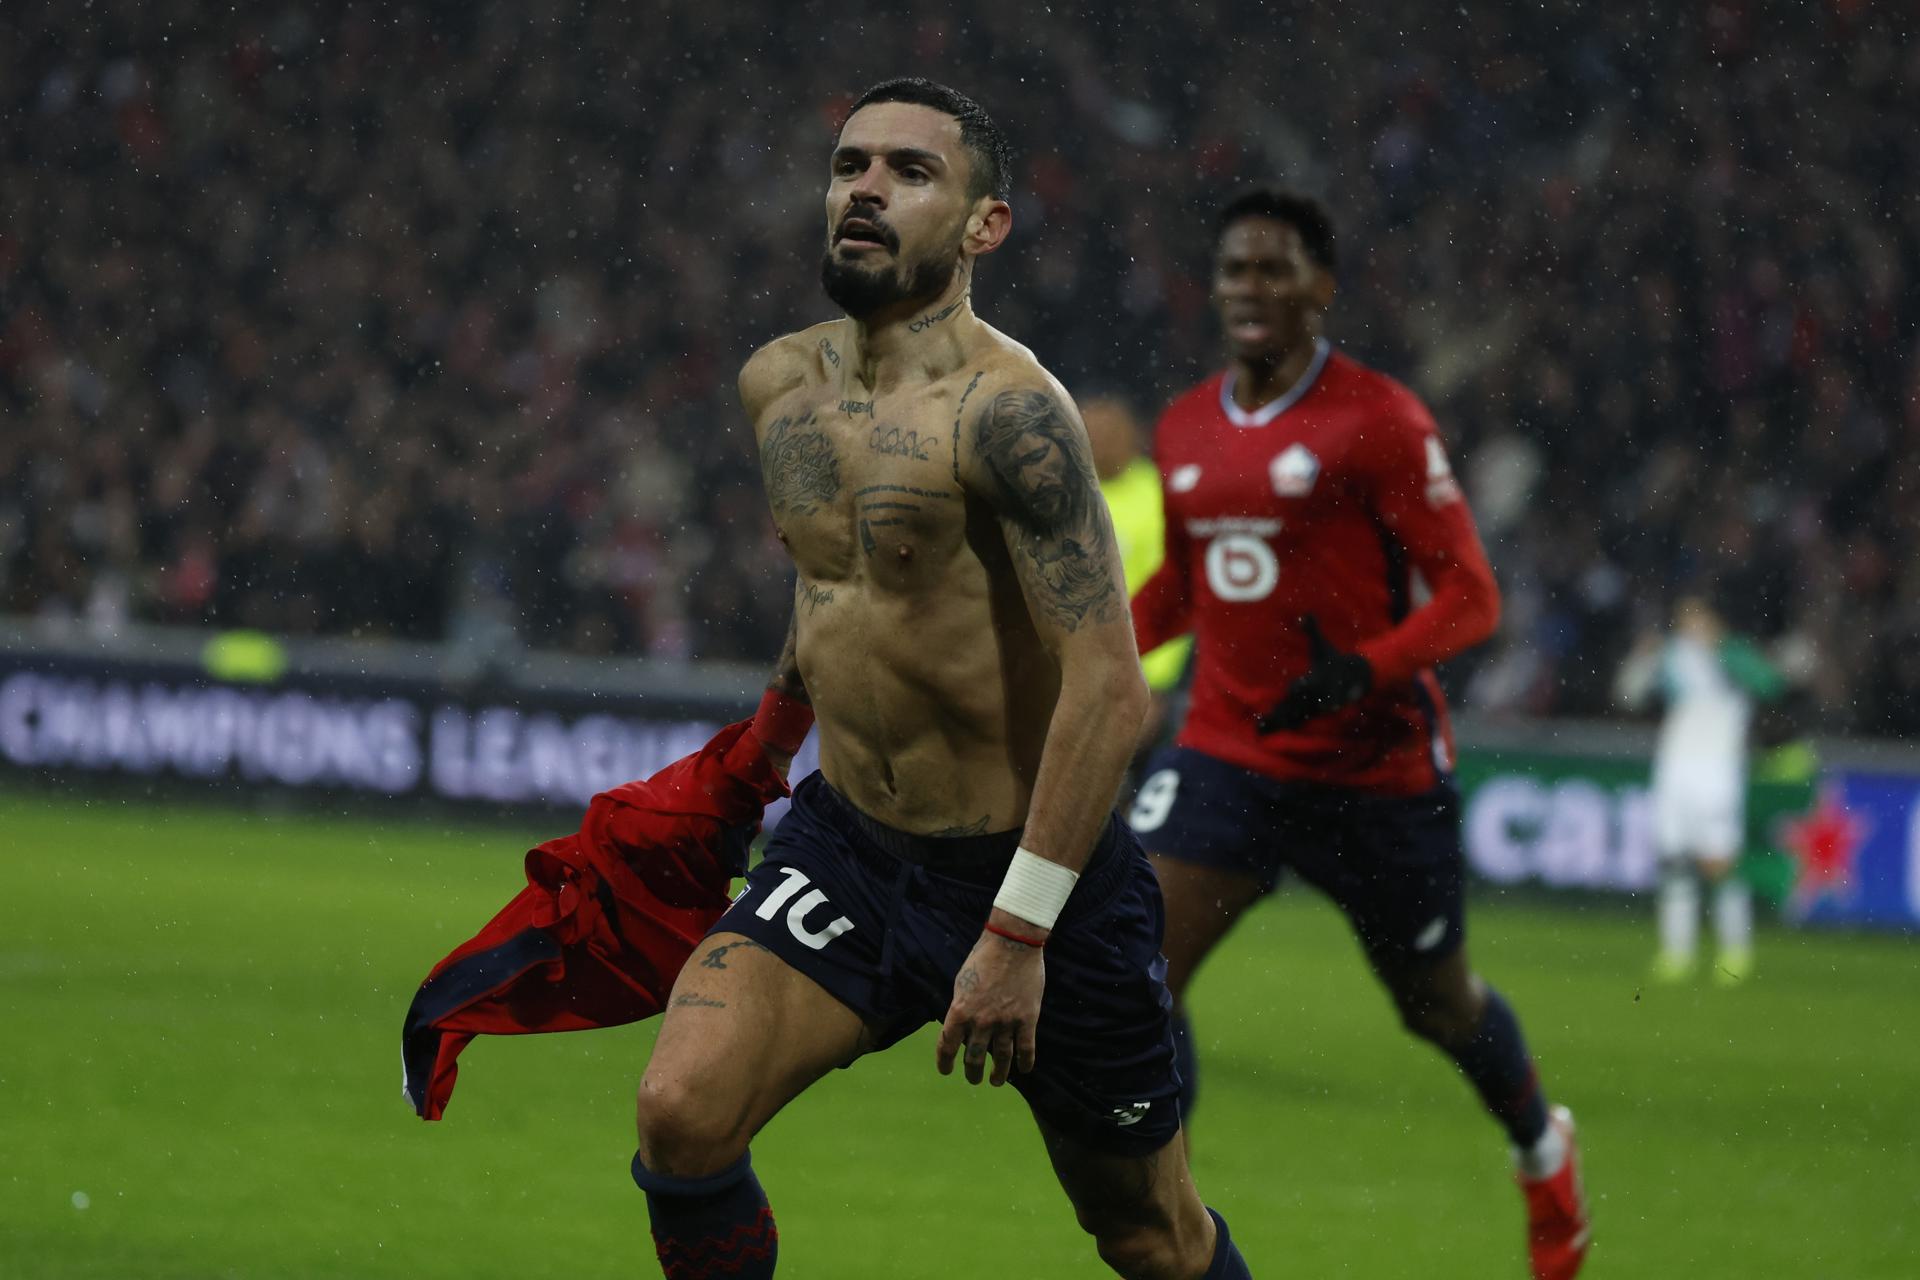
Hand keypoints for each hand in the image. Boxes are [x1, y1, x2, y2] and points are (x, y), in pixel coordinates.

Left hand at [936, 916, 1045, 1085]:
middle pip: (974, 1058)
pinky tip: (1024, 1070)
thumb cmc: (983, 958)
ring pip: (1001, 1058)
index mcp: (960, 1011)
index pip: (947, 1046)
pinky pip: (1026, 1049)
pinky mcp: (1027, 1019)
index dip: (944, 1062)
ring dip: (998, 1074)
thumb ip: (961, 1007)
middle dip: (972, 1072)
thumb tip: (961, 1028)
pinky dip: (1025, 1062)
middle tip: (974, 1079)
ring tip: (996, 1081)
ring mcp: (1005, 1022)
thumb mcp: (961, 982)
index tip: (946, 1070)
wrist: (1012, 943)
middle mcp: (981, 1022)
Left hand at [1258, 616, 1371, 732]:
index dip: (1301, 687)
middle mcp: (1315, 696)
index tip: (1295, 688)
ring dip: (1278, 723)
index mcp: (1317, 678)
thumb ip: (1312, 630)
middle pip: (1296, 705)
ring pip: (1295, 716)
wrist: (1355, 677)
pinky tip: (1268, 733)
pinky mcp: (1314, 712)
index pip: (1307, 684)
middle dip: (1281, 713)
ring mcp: (1315, 706)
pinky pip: (1298, 721)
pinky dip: (1285, 726)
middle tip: (1263, 721)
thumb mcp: (1322, 644)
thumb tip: (1304, 614)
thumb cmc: (1333, 658)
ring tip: (1261, 731)